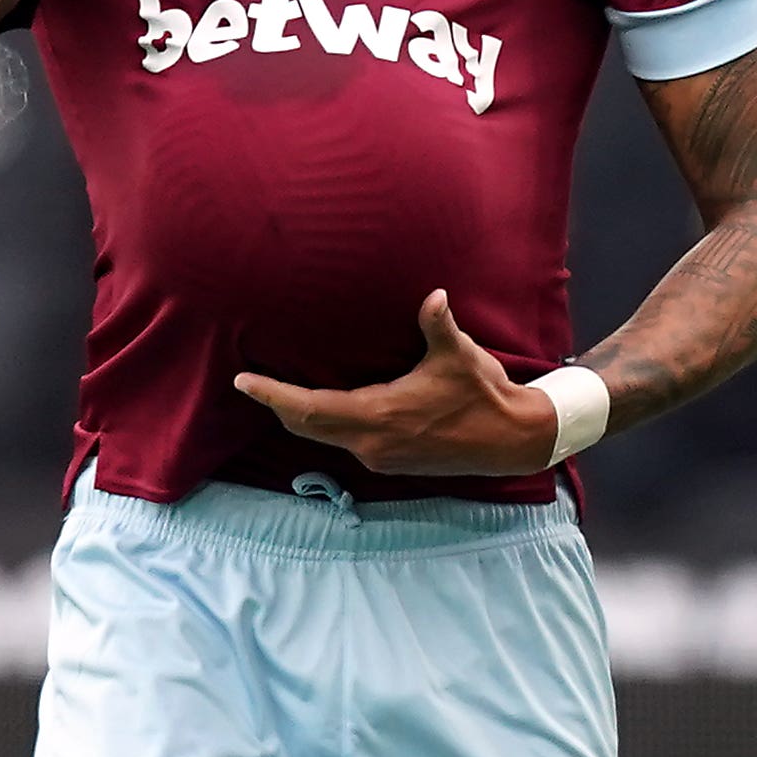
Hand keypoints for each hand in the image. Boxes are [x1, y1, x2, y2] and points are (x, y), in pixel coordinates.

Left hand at [234, 290, 560, 477]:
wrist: (513, 440)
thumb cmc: (483, 395)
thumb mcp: (459, 356)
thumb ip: (438, 325)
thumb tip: (433, 296)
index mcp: (381, 416)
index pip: (311, 407)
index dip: (274, 395)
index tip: (243, 381)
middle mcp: (373, 443)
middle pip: (307, 426)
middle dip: (278, 404)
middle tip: (250, 384)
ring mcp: (381, 456)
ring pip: (324, 436)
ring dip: (299, 416)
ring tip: (277, 394)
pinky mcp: (391, 461)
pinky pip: (343, 441)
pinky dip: (324, 424)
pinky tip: (321, 408)